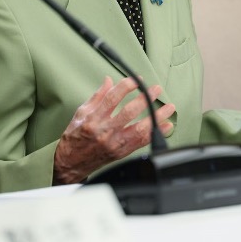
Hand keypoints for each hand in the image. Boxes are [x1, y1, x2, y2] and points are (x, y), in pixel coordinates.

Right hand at [52, 76, 174, 184]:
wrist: (72, 162)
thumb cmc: (75, 136)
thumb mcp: (81, 113)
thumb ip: (97, 96)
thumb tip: (109, 80)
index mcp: (94, 119)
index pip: (112, 99)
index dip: (126, 87)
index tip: (136, 80)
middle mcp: (105, 131)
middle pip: (129, 112)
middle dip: (145, 99)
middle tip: (156, 89)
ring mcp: (115, 143)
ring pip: (140, 128)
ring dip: (156, 117)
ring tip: (168, 107)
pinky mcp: (121, 152)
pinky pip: (142, 142)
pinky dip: (156, 133)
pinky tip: (165, 125)